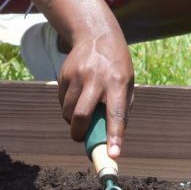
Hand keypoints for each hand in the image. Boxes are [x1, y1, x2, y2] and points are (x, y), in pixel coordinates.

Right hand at [57, 26, 133, 158]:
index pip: (116, 113)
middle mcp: (97, 79)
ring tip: (81, 112)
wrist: (96, 34)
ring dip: (72, 121)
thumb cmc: (117, 65)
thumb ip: (123, 108)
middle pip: (81, 114)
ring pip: (68, 111)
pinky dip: (67, 106)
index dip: (114, 136)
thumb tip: (111, 138)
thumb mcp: (128, 81)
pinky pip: (61, 101)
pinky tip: (77, 94)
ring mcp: (78, 75)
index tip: (113, 155)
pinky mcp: (64, 74)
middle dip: (79, 133)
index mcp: (118, 82)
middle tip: (80, 138)